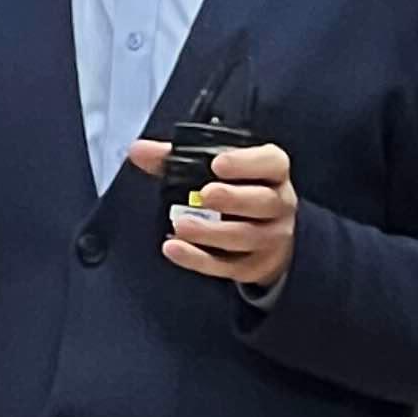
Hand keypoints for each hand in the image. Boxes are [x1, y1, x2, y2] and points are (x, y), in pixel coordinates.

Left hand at [131, 139, 296, 296]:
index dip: (246, 163)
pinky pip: (226, 266)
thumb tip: (139, 150)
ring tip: (182, 225)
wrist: (265, 235)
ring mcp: (270, 238)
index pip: (272, 163)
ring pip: (245, 236)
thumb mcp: (215, 169)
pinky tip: (174, 248)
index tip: (217, 163)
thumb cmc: (238, 190)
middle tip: (204, 195)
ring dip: (211, 232)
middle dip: (233, 198)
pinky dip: (198, 259)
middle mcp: (278, 204)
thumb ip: (176, 158)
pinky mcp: (253, 266)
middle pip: (262, 201)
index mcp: (272, 173)